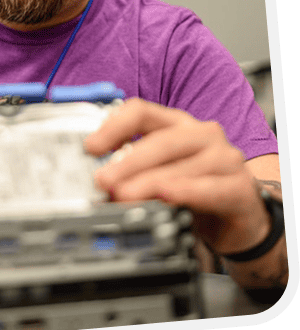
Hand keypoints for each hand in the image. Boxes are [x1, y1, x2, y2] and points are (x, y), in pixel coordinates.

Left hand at [83, 98, 269, 256]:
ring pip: (182, 166)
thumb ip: (128, 173)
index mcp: (177, 125)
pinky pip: (211, 188)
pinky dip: (186, 191)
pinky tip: (166, 195)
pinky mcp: (240, 188)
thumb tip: (93, 182)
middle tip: (102, 180)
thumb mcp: (156, 176)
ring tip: (123, 195)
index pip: (141, 112)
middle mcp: (203, 136)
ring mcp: (225, 160)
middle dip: (127, 161)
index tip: (89, 148)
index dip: (113, 127)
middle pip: (161, 140)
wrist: (240, 217)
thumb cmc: (194, 190)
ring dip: (148, 181)